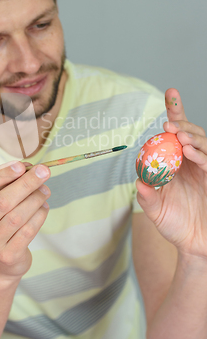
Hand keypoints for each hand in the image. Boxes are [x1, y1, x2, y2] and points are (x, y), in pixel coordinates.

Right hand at [0, 162, 50, 282]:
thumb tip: (29, 168)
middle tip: (44, 171)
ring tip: (45, 190)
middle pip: (2, 201)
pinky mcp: (7, 256)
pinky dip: (39, 215)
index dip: (0, 174)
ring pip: (17, 216)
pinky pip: (28, 231)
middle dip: (26, 183)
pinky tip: (44, 207)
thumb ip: (6, 185)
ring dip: (36, 198)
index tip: (21, 166)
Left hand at [136, 88, 206, 258]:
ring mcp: (205, 170)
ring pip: (202, 145)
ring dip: (191, 137)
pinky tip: (189, 151)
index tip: (171, 92)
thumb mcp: (155, 212)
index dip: (175, 112)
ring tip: (178, 135)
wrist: (195, 246)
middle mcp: (192, 162)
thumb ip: (147, 198)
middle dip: (182, 124)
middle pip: (190, 134)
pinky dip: (201, 156)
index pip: (175, 134)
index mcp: (176, 162)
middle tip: (171, 124)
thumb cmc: (175, 225)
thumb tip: (138, 183)